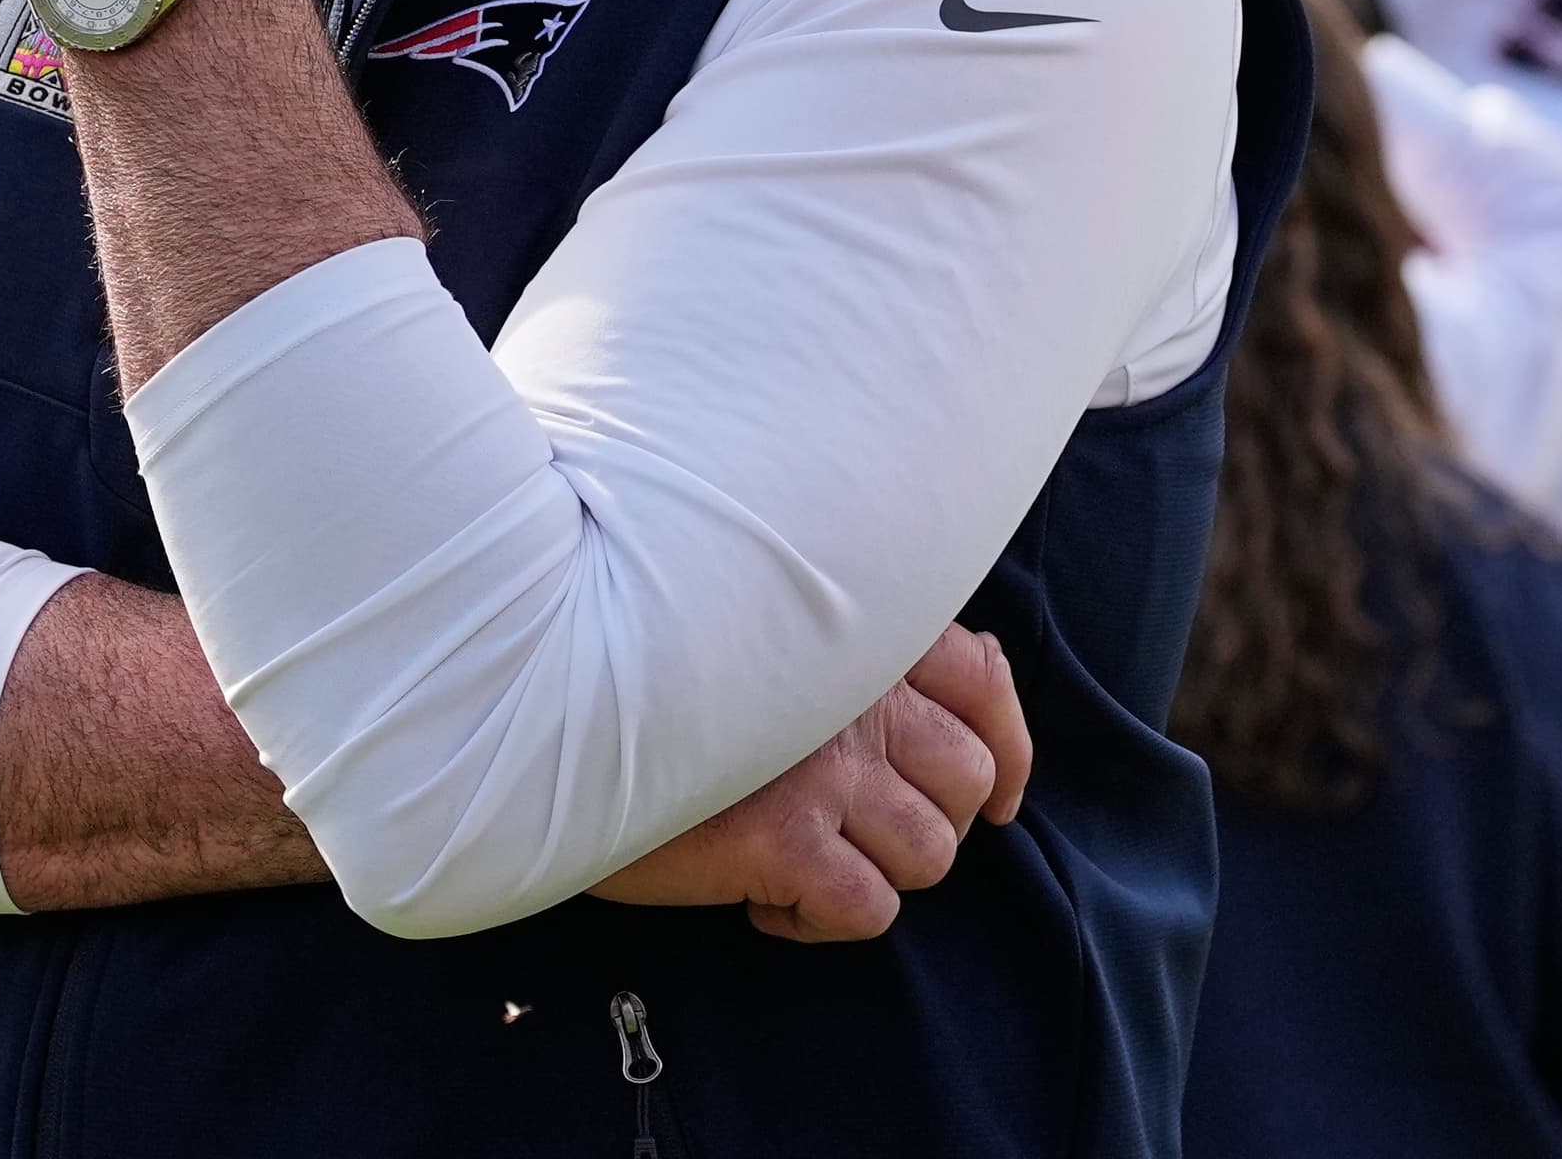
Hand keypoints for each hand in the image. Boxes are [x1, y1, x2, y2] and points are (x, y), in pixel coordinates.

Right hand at [589, 625, 1033, 942]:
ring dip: (876, 874)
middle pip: (968, 780)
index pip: (984, 679)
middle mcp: (855, 695)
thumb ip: (851, 656)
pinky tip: (765, 901)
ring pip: (930, 853)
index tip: (999, 800)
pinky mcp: (783, 837)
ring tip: (805, 865)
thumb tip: (959, 680)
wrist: (554, 722)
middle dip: (932, 823)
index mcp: (857, 638)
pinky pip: (866, 910)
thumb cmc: (654, 690)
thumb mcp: (762, 644)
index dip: (1007, 748)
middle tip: (862, 838)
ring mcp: (825, 767)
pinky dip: (823, 921)